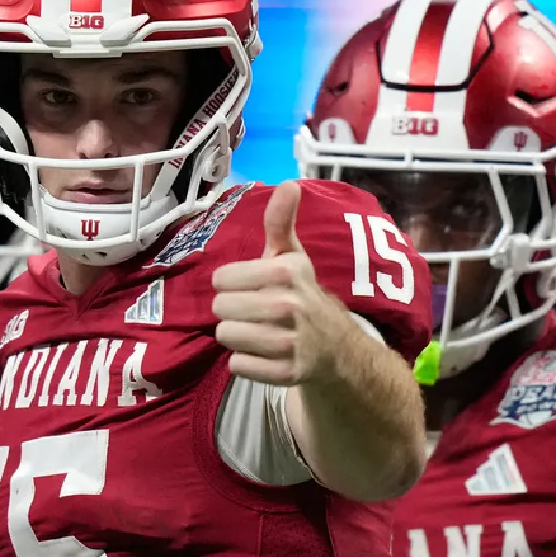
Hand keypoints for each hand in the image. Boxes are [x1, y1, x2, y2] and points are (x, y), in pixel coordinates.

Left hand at [212, 181, 348, 385]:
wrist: (336, 347)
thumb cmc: (301, 294)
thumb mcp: (292, 256)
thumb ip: (281, 222)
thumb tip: (288, 183)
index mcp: (286, 272)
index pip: (221, 279)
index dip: (230, 284)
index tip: (250, 286)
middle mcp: (289, 306)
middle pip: (220, 309)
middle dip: (231, 311)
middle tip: (253, 312)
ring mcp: (290, 342)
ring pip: (226, 337)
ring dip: (236, 336)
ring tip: (257, 332)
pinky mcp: (287, 373)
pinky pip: (238, 365)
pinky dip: (245, 362)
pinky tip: (263, 354)